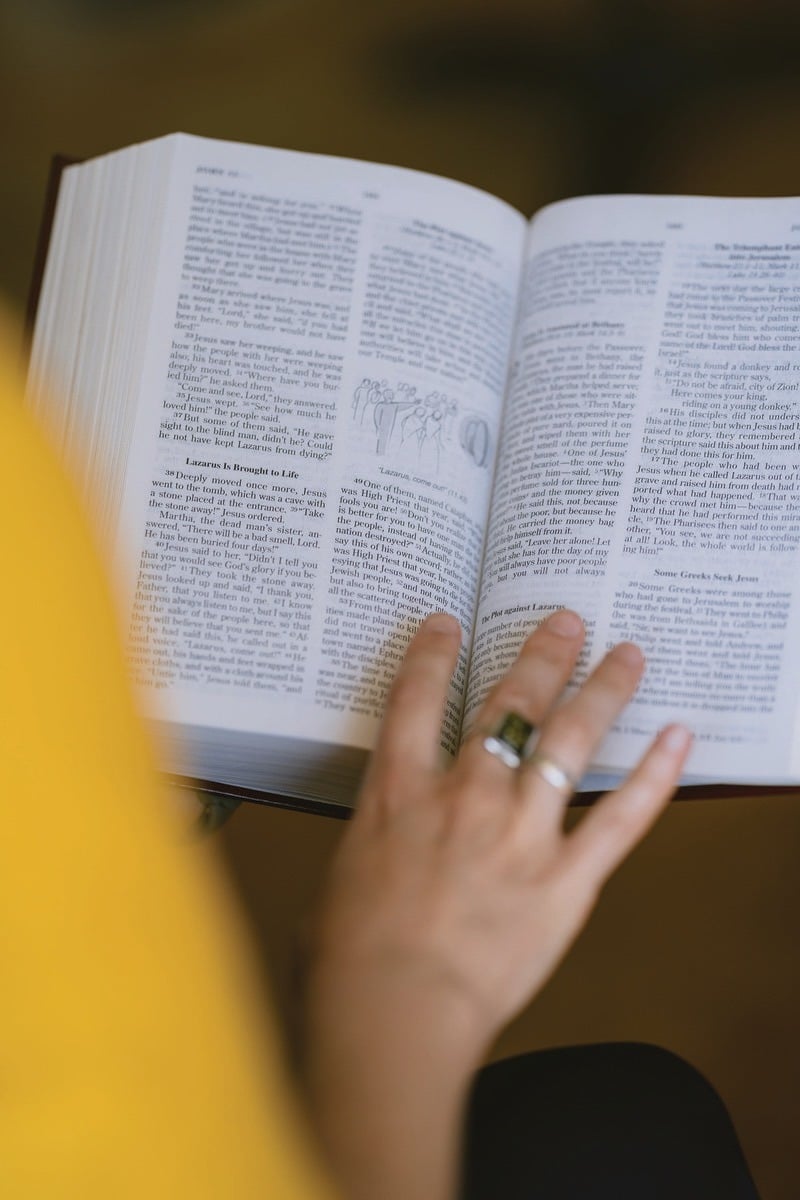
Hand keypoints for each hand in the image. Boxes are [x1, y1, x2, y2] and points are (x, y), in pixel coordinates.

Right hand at [303, 611, 691, 1199]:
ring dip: (602, 690)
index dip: (432, 654)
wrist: (392, 1013)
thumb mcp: (341, 879)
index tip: (448, 623)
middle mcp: (463, 796)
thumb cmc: (349, 961)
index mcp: (398, 792)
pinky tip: (675, 740)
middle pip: (510, 704)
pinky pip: (619, 819)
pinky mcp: (563, 880)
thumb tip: (385, 849)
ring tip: (626, 655)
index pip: (415, 700)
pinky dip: (654, 777)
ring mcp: (518, 833)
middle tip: (567, 621)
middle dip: (541, 655)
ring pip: (569, 742)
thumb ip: (374, 846)